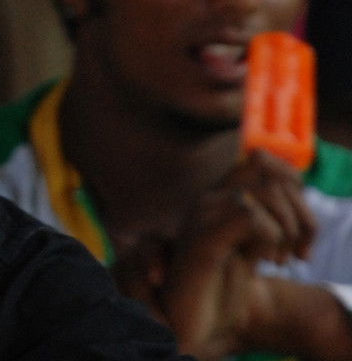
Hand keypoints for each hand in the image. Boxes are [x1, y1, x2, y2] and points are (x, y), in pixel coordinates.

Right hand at [116, 151, 315, 359]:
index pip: (261, 159)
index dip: (291, 183)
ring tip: (278, 261)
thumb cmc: (215, 291)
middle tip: (298, 253)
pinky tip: (262, 263)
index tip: (300, 231)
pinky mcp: (202, 240)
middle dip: (300, 213)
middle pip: (267, 168)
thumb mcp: (247, 249)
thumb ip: (264, 222)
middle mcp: (207, 200)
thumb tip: (293, 194)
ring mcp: (202, 216)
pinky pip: (249, 215)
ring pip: (264, 191)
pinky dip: (268, 239)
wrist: (182, 324)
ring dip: (287, 229)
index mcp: (217, 199)